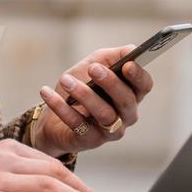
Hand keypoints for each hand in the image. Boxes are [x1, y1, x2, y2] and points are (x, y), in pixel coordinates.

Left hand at [32, 44, 154, 157]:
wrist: (54, 112)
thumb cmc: (81, 84)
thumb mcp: (96, 63)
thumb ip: (114, 56)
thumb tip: (131, 50)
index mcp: (131, 93)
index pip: (145, 86)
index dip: (138, 76)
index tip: (127, 64)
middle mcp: (126, 115)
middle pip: (126, 101)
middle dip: (111, 83)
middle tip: (93, 68)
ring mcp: (110, 131)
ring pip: (105, 114)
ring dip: (84, 94)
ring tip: (66, 80)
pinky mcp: (90, 141)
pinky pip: (78, 124)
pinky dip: (61, 108)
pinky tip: (47, 92)